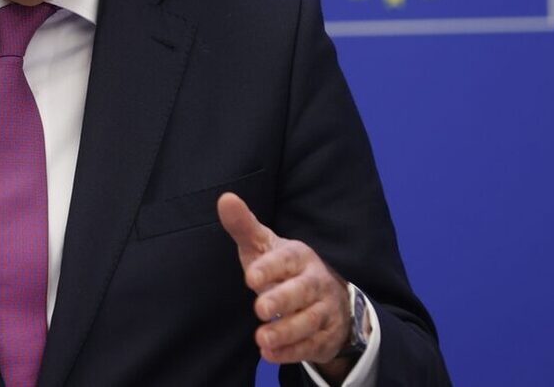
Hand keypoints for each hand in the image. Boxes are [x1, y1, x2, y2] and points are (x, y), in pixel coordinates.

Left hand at [217, 193, 352, 376]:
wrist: (329, 296)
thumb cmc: (285, 268)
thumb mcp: (264, 246)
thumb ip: (244, 226)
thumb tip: (225, 199)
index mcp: (300, 257)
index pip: (287, 260)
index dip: (270, 267)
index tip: (251, 276)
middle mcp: (315, 282)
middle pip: (303, 291)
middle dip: (283, 299)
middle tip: (260, 308)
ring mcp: (323, 310)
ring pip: (309, 322)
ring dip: (286, 331)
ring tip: (262, 339)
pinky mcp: (324, 337)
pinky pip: (311, 346)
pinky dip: (292, 352)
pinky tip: (270, 354)